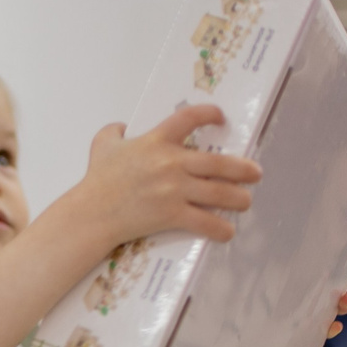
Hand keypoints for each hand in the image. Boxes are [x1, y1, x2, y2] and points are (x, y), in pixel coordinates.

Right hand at [74, 104, 260, 247]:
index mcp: (156, 141)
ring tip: (246, 201)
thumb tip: (122, 126)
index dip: (210, 114)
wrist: (91, 214)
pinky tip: (227, 232)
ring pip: (219, 193)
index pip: (190, 118)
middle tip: (255, 173)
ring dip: (239, 198)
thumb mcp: (102, 145)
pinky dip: (220, 229)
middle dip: (243, 169)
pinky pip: (204, 222)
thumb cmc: (96, 181)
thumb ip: (113, 131)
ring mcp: (174, 190)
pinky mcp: (172, 215)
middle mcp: (171, 163)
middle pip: (219, 163)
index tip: (221, 118)